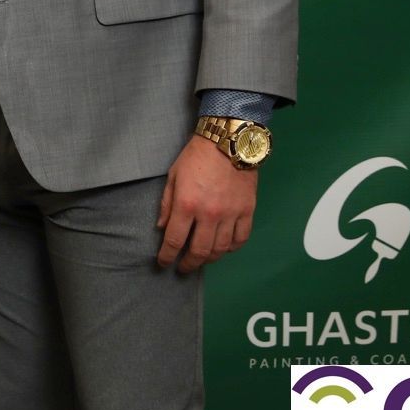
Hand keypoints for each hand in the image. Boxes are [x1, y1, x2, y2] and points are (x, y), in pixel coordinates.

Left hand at [157, 135, 257, 272]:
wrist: (228, 141)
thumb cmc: (196, 157)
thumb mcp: (173, 177)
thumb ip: (167, 204)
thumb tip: (161, 228)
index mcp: (187, 205)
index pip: (174, 240)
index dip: (166, 256)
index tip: (163, 263)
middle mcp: (209, 214)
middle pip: (199, 251)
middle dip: (188, 264)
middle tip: (183, 268)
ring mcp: (231, 214)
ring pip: (221, 249)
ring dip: (209, 259)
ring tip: (201, 259)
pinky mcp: (248, 211)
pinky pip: (241, 238)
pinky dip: (232, 248)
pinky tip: (224, 249)